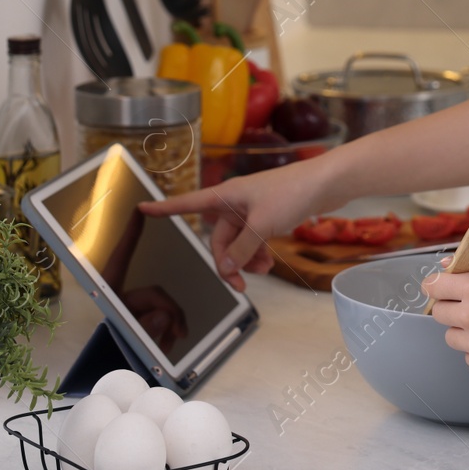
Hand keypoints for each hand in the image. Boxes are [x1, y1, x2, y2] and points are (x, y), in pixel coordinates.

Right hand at [138, 158, 341, 292]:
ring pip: (237, 241)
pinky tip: (267, 263)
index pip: (188, 204)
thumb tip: (226, 268)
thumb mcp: (262, 225)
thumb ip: (241, 249)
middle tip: (239, 285)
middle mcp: (235, 201)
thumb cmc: (292, 192)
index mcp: (226, 196)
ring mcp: (252, 209)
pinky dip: (257, 253)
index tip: (142, 209)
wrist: (325, 183)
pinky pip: (253, 239)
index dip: (165, 208)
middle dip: (228, 261)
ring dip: (245, 259)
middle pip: (218, 237)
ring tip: (261, 271)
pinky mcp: (268, 215)